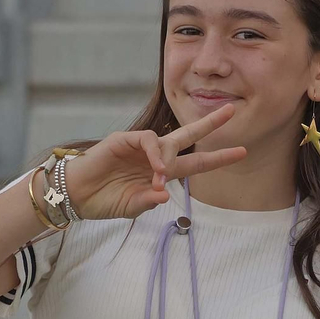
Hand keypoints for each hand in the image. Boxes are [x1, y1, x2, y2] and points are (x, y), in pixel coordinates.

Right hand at [62, 104, 246, 220]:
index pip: (196, 163)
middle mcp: (155, 156)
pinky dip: (154, 152)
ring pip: (166, 140)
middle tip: (231, 111)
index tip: (242, 152)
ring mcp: (139, 146)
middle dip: (210, 124)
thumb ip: (149, 201)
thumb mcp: (132, 207)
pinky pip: (146, 140)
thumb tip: (164, 193)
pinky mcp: (123, 140)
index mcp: (161, 173)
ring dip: (168, 158)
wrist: (77, 195)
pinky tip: (154, 166)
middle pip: (188, 136)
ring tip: (160, 174)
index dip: (218, 158)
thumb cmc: (104, 201)